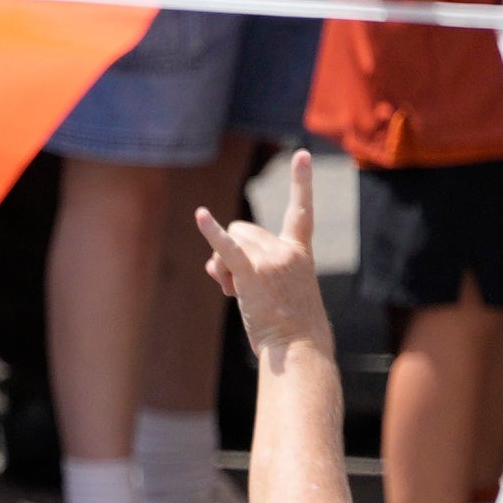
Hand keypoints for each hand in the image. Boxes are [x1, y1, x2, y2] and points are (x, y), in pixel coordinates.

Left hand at [193, 151, 327, 363]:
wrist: (299, 347)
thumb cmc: (289, 325)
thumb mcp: (278, 287)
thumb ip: (250, 264)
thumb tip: (214, 260)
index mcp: (300, 251)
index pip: (301, 210)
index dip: (302, 182)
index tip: (301, 155)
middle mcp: (287, 250)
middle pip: (243, 231)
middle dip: (233, 254)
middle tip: (240, 287)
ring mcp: (271, 261)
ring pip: (230, 242)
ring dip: (222, 265)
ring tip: (236, 293)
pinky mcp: (252, 275)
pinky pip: (227, 248)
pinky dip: (211, 233)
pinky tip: (200, 215)